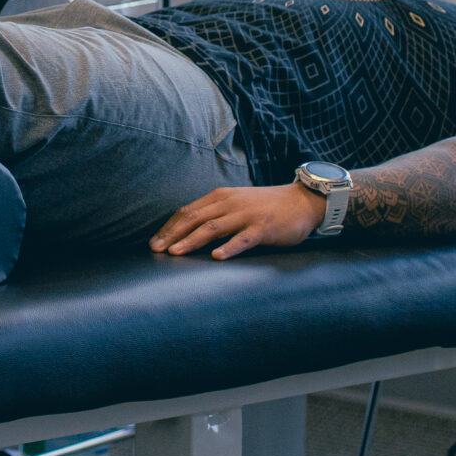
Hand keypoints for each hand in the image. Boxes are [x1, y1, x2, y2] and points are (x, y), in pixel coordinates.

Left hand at [149, 183, 325, 259]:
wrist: (301, 201)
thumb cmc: (265, 207)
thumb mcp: (236, 204)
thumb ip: (216, 214)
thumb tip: (188, 232)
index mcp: (220, 197)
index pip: (187, 211)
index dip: (169, 227)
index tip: (154, 242)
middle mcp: (230, 203)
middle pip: (195, 218)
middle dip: (173, 235)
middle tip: (156, 250)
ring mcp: (246, 215)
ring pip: (213, 227)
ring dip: (192, 240)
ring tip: (175, 253)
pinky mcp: (263, 228)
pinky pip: (243, 239)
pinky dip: (229, 247)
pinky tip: (217, 257)